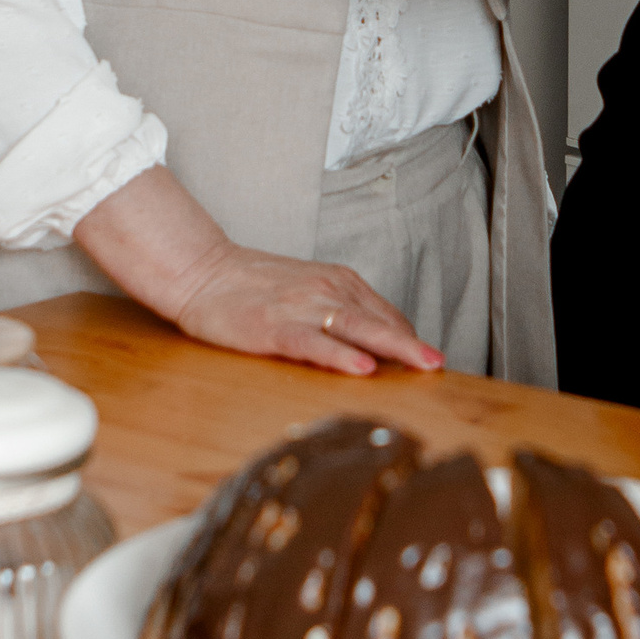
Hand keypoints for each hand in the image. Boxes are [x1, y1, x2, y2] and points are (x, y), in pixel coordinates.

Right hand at [170, 245, 441, 378]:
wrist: (201, 271)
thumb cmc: (252, 286)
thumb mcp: (306, 290)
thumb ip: (340, 312)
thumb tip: (377, 344)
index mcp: (337, 282)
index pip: (384, 314)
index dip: (407, 339)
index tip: (427, 363)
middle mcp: (326, 290)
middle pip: (379, 321)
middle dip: (413, 344)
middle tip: (438, 364)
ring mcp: (301, 308)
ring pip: (356, 329)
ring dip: (392, 347)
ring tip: (421, 365)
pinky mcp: (274, 328)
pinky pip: (314, 344)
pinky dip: (340, 355)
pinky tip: (362, 367)